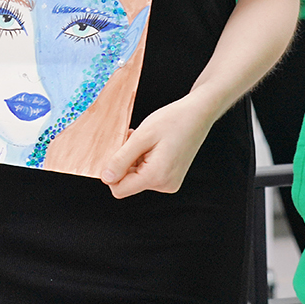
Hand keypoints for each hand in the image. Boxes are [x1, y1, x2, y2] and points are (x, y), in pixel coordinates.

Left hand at [100, 94, 218, 198]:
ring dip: (133, 158)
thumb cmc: (172, 121)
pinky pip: (147, 173)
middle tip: (132, 139)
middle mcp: (164, 185)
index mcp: (157, 177)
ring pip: (136, 177)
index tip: (116, 151)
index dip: (112, 171)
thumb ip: (121, 159)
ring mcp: (169, 182)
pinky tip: (149, 144)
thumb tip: (106, 178)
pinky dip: (142, 159)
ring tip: (143, 139)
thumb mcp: (141, 137)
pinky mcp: (170, 177)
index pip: (119, 189)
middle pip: (128, 182)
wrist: (198, 114)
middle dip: (124, 162)